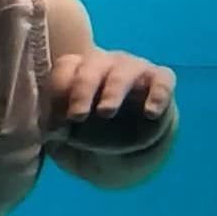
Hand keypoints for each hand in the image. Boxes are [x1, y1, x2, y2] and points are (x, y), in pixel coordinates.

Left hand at [50, 50, 176, 153]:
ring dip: (113, 90)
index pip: (67, 68)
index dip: (59, 90)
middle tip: (77, 116)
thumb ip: (56, 131)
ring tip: (105, 112)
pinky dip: (158, 93)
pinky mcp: (160, 82)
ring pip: (124, 70)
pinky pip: (162, 80)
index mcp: (78, 70)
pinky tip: (150, 113)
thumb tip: (53, 129)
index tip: (57, 120)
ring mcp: (134, 69)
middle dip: (82, 89)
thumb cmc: (87, 134)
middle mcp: (105, 63)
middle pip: (92, 65)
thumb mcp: (65, 138)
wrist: (125, 152)